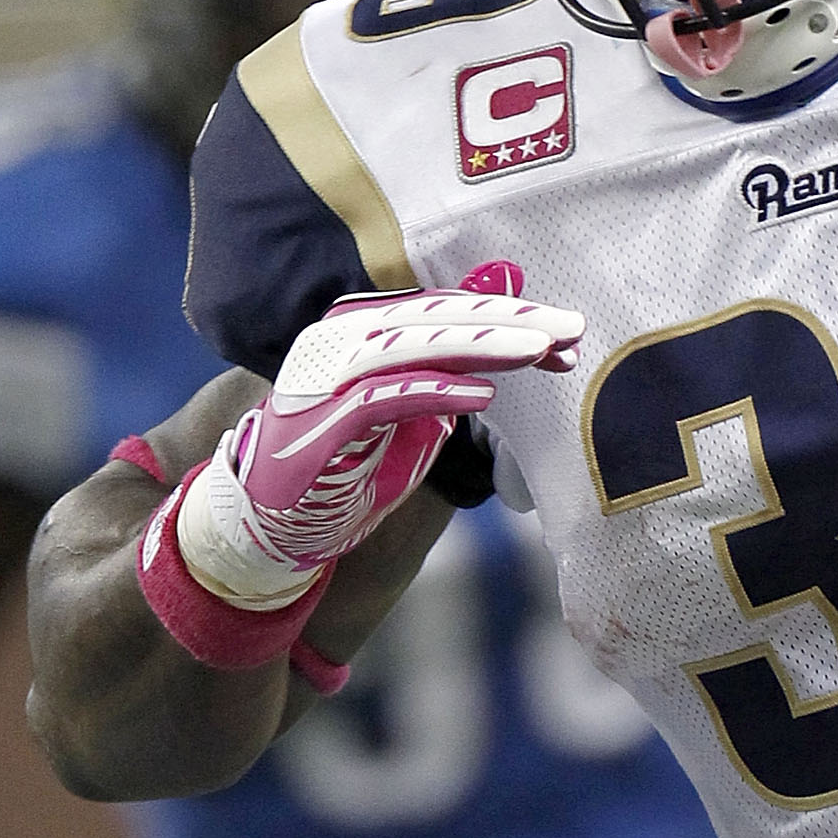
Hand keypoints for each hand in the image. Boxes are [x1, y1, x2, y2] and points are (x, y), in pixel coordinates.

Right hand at [177, 263, 582, 607]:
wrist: (267, 527)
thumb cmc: (345, 470)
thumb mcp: (412, 416)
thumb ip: (452, 370)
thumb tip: (510, 327)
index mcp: (363, 329)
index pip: (445, 310)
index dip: (509, 317)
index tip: (569, 333)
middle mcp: (340, 339)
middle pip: (436, 317)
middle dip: (509, 321)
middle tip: (570, 328)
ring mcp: (326, 376)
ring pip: (413, 346)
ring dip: (481, 346)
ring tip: (539, 350)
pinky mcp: (320, 421)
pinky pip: (385, 398)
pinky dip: (434, 392)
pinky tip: (483, 395)